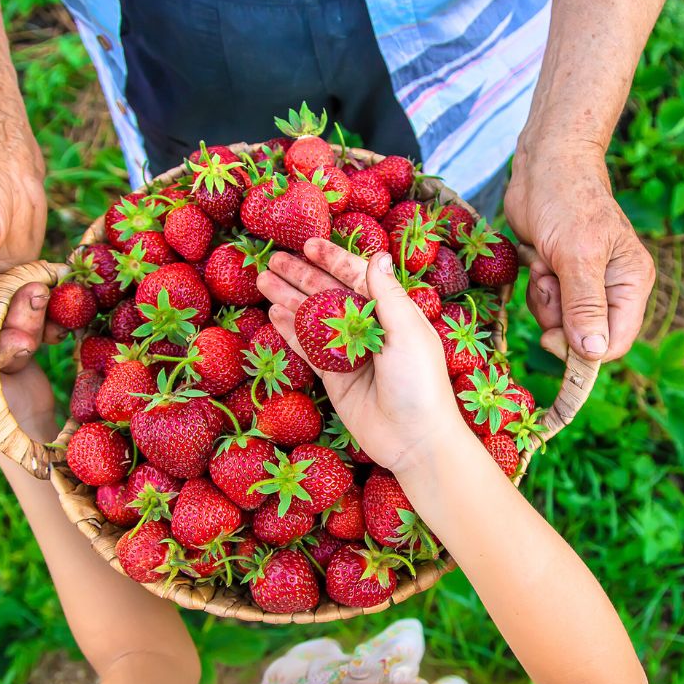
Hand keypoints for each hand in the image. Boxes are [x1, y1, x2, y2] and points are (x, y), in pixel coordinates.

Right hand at [257, 240, 467, 472]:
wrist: (414, 438)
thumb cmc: (420, 382)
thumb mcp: (407, 332)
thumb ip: (388, 295)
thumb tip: (378, 255)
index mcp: (391, 313)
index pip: (358, 277)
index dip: (333, 259)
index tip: (308, 245)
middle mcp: (369, 329)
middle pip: (330, 294)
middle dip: (302, 276)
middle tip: (273, 259)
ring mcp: (350, 353)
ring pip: (313, 319)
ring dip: (289, 299)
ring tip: (263, 281)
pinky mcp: (335, 378)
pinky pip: (308, 349)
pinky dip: (291, 331)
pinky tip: (273, 314)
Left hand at [504, 139, 654, 361]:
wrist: (545, 163)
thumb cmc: (566, 199)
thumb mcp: (576, 253)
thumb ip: (585, 305)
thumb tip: (593, 353)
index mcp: (631, 283)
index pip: (615, 342)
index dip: (583, 351)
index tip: (550, 338)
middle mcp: (612, 288)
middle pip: (583, 337)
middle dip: (558, 314)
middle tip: (549, 278)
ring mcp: (584, 284)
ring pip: (560, 322)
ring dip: (543, 297)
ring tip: (544, 261)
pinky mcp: (560, 277)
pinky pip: (545, 304)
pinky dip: (535, 286)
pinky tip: (537, 258)